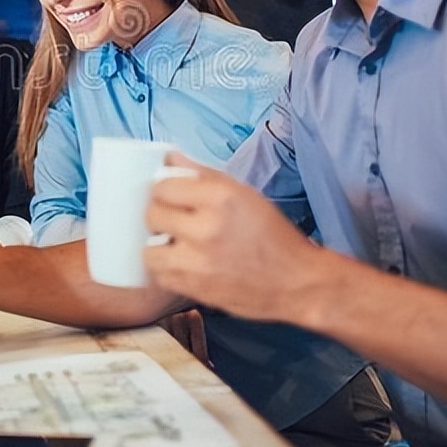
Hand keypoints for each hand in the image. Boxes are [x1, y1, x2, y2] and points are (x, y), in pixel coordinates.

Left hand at [143, 152, 324, 321]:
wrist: (297, 283)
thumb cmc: (274, 237)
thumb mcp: (245, 194)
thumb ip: (203, 174)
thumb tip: (170, 159)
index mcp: (220, 197)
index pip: (163, 186)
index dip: (165, 190)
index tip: (172, 196)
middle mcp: (207, 227)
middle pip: (153, 214)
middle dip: (161, 215)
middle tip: (176, 220)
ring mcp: (198, 260)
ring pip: (149, 248)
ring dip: (160, 245)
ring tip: (176, 244)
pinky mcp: (195, 288)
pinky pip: (160, 274)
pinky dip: (167, 269)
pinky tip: (183, 263)